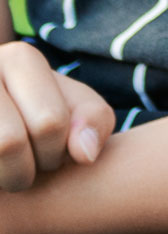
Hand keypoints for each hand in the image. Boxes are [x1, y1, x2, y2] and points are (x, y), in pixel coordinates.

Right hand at [0, 40, 112, 190]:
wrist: (6, 119)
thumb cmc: (37, 120)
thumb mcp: (74, 111)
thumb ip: (93, 122)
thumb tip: (84, 154)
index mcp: (19, 59)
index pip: (49, 124)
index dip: (57, 154)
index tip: (52, 156)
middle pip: (6, 143)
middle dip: (24, 173)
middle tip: (24, 173)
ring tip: (3, 174)